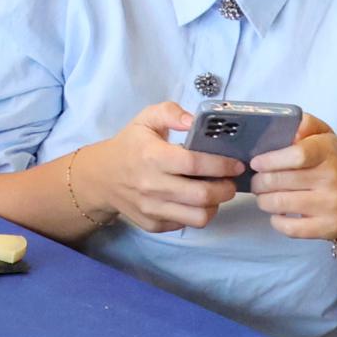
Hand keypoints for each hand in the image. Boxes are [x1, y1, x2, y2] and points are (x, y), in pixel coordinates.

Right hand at [73, 101, 241, 232]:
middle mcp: (151, 185)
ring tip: (215, 193)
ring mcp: (151, 208)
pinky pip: (186, 224)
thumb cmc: (130, 146)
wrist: (100, 178)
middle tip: (230, 182)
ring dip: (215, 205)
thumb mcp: (146, 119)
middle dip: (226, 189)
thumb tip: (193, 121)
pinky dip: (196, 214)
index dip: (222, 165)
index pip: (195, 164)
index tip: (236, 165)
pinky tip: (194, 201)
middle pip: (202, 195)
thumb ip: (171, 112)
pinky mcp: (152, 224)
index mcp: (152, 156)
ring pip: (199, 216)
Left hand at [244, 115, 336, 243]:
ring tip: (264, 196)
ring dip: (263, 200)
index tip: (256, 163)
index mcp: (329, 152)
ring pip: (279, 203)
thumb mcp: (326, 138)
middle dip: (259, 181)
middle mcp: (331, 179)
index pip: (297, 154)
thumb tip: (288, 126)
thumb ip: (306, 124)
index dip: (270, 160)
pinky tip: (278, 214)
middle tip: (257, 181)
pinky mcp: (327, 228)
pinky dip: (276, 221)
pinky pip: (289, 228)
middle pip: (279, 180)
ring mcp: (330, 206)